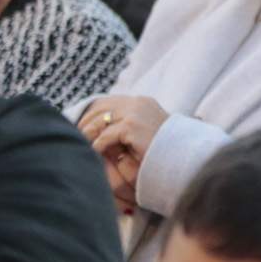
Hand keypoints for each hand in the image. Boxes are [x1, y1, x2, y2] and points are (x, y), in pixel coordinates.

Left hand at [81, 95, 169, 210]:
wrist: (185, 159)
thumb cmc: (167, 151)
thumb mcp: (146, 133)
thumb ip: (129, 126)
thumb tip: (103, 131)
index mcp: (142, 102)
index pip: (107, 102)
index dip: (91, 115)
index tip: (81, 128)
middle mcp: (138, 103)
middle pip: (99, 109)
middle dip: (85, 124)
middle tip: (74, 138)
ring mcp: (135, 113)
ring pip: (99, 122)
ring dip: (88, 136)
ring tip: (82, 148)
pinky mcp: (132, 127)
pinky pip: (105, 137)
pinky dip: (97, 147)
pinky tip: (93, 155)